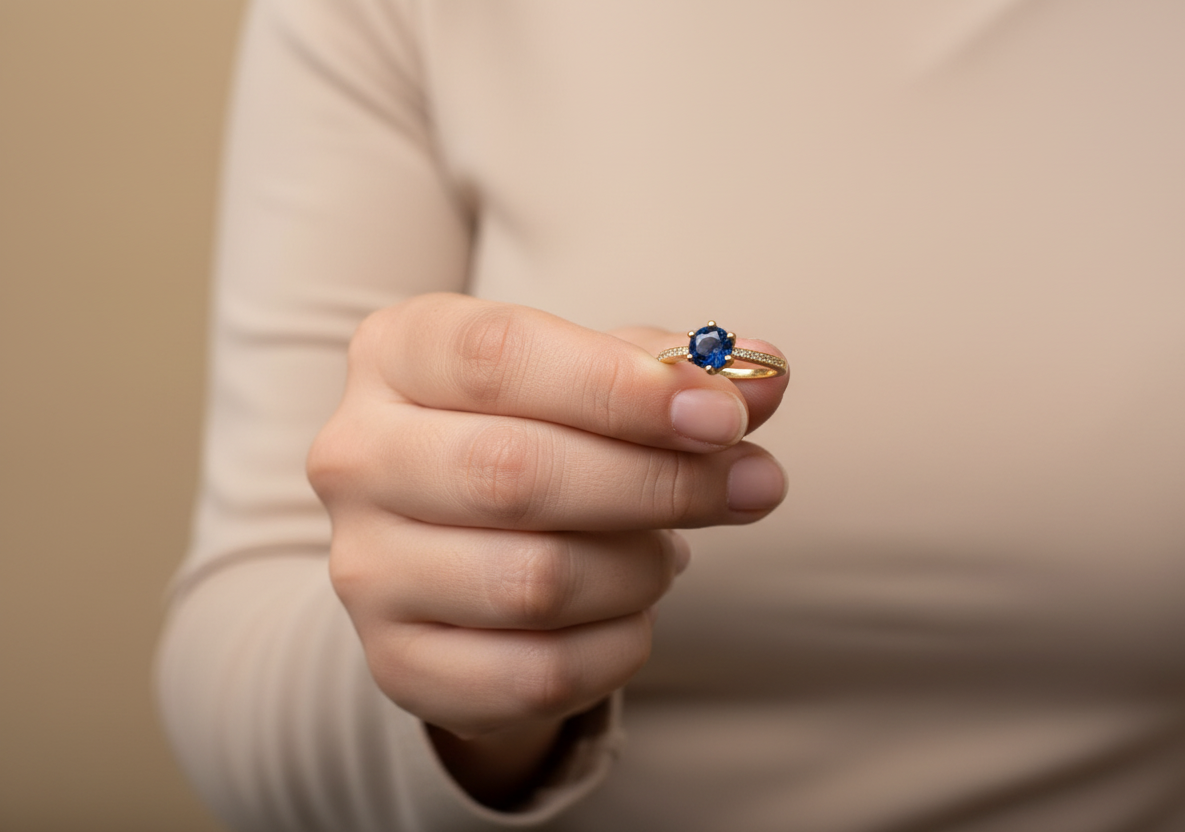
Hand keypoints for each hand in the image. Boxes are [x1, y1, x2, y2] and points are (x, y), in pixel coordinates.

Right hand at [307, 293, 788, 804]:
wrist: (462, 547)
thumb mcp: (600, 380)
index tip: (723, 416)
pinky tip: (630, 613)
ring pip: (534, 582)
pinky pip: (535, 673)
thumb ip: (678, 372)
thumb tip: (762, 373)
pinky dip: (616, 646)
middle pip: (515, 473)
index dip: (621, 387)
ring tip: (668, 550)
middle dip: (659, 484)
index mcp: (397, 353)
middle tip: (753, 486)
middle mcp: (356, 456)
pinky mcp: (397, 663)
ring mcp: (365, 569)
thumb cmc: (540, 433)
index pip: (498, 355)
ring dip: (640, 568)